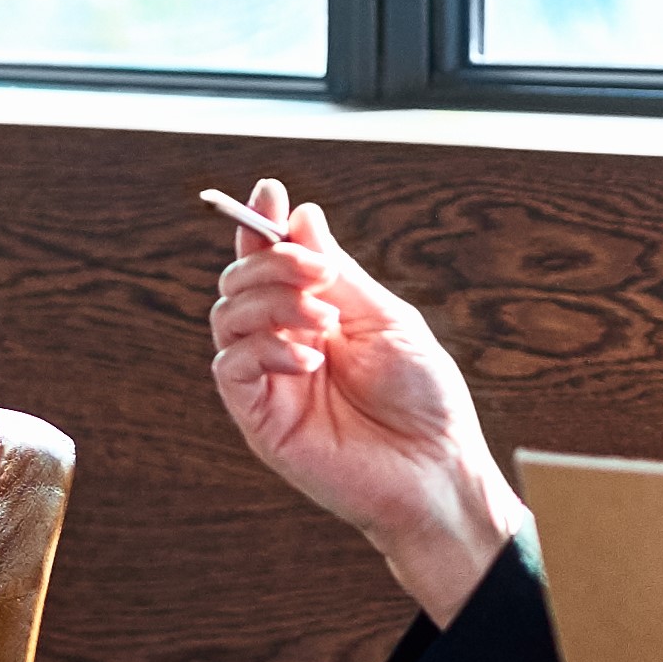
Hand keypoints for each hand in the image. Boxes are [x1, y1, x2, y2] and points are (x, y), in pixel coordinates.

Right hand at [200, 182, 515, 618]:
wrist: (436, 470)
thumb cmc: (424, 400)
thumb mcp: (386, 319)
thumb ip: (339, 273)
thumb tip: (302, 217)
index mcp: (315, 315)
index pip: (271, 262)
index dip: (261, 224)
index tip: (269, 191)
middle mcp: (284, 342)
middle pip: (239, 281)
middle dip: (271, 262)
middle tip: (317, 273)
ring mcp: (269, 380)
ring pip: (226, 316)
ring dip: (270, 302)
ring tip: (321, 320)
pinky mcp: (259, 418)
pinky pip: (231, 368)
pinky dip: (264, 349)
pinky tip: (307, 358)